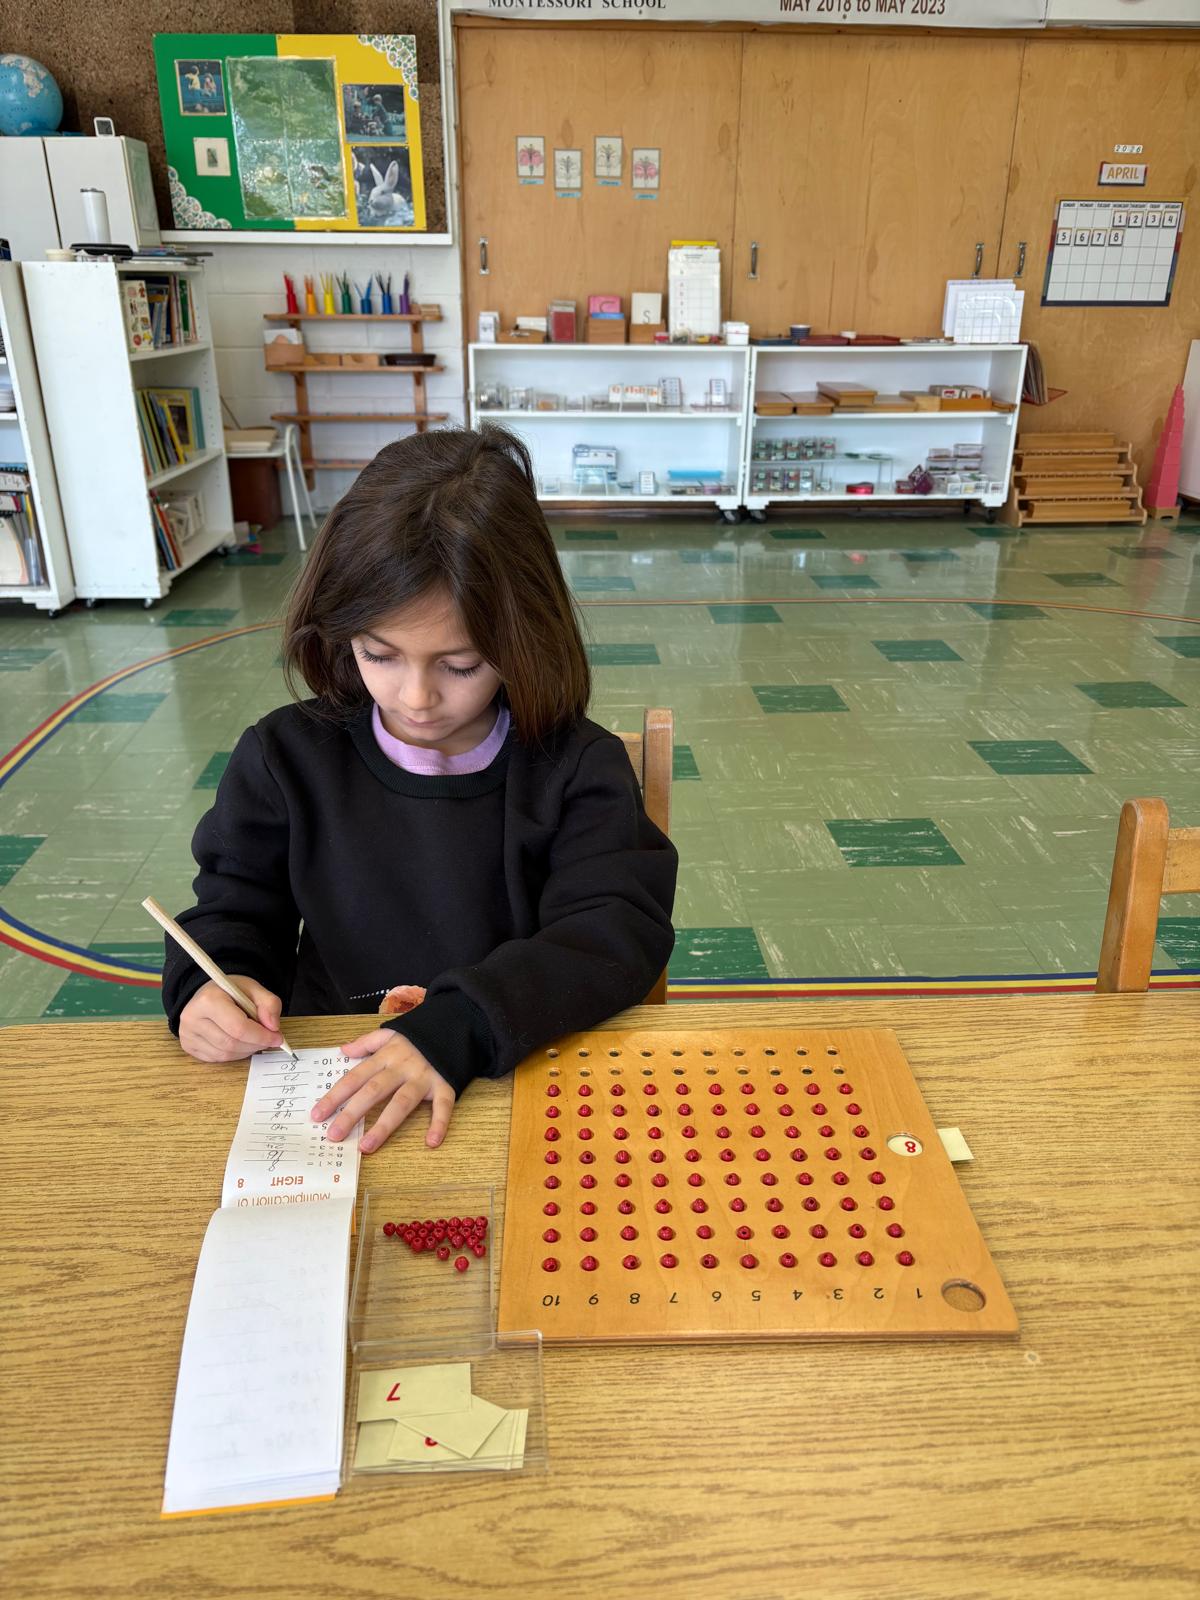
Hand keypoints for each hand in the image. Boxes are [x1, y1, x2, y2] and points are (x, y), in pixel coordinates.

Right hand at [178, 976, 283, 1061]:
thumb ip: (269, 1004)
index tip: (277, 1037)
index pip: (238, 1028)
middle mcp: (193, 1018)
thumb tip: (273, 1027)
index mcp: (209, 1000)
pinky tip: (239, 1042)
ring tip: (254, 1038)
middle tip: (269, 1039)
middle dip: (256, 1044)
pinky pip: (217, 1058)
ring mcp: (187, 1034)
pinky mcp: (188, 1045)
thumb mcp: (254, 988)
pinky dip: (234, 1054)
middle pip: (232, 1043)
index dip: (261, 1036)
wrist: (208, 993)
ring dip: (246, 1050)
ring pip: (225, 1054)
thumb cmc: (231, 991)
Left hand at [312, 1028, 455, 1153]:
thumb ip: (366, 1042)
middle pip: (373, 1091)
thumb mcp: (391, 1032)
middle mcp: (402, 1067)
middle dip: (352, 1114)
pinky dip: (439, 1123)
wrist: (455, 1025)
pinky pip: (443, 1106)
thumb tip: (343, 1050)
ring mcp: (424, 1077)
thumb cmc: (418, 1036)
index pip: (355, 1077)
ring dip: (384, 1125)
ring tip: (366, 1146)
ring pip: (402, 1102)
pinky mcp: (445, 1085)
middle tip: (334, 1135)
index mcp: (386, 1056)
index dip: (336, 1096)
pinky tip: (431, 1142)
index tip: (317, 1114)